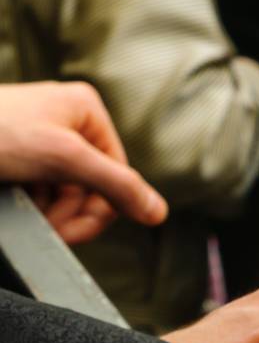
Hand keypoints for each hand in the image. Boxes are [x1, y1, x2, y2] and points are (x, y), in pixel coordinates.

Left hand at [0, 81, 166, 243]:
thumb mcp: (64, 159)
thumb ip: (116, 186)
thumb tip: (158, 213)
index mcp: (86, 110)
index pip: (118, 176)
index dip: (98, 210)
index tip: (70, 232)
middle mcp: (69, 123)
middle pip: (93, 188)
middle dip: (70, 213)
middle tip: (47, 226)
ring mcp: (45, 142)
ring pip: (68, 196)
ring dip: (50, 214)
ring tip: (25, 209)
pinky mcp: (23, 159)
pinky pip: (45, 193)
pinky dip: (34, 206)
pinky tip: (16, 201)